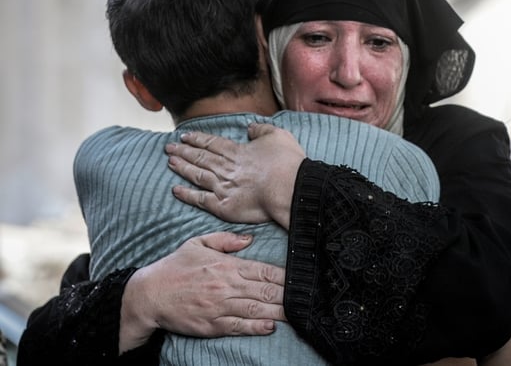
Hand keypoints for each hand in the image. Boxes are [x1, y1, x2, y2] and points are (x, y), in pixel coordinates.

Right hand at [119, 232, 286, 352]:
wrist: (148, 294)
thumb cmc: (174, 267)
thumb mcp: (197, 243)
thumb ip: (225, 240)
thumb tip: (249, 239)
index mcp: (226, 266)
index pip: (263, 271)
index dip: (285, 276)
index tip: (301, 277)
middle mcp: (226, 286)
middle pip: (265, 291)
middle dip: (288, 294)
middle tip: (306, 296)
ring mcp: (220, 307)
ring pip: (256, 309)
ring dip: (279, 311)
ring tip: (297, 312)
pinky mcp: (212, 325)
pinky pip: (239, 326)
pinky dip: (256, 326)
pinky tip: (270, 326)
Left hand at [165, 123, 305, 227]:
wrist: (290, 189)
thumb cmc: (288, 163)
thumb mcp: (278, 135)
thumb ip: (261, 129)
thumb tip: (249, 127)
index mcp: (238, 152)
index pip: (212, 143)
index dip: (197, 139)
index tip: (185, 136)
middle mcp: (226, 168)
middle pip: (200, 157)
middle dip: (183, 151)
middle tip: (169, 147)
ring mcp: (223, 187)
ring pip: (197, 175)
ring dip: (182, 168)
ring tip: (170, 162)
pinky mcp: (224, 206)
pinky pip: (200, 200)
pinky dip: (187, 195)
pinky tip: (176, 190)